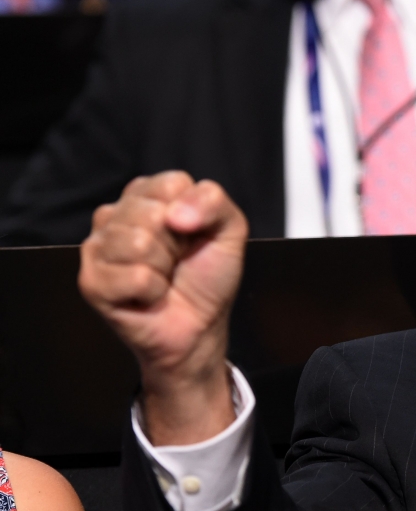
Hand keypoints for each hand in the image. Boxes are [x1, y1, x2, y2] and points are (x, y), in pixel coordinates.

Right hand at [79, 172, 248, 444]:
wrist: (199, 326)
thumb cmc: (209, 276)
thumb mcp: (229, 230)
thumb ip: (213, 201)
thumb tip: (174, 214)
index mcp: (147, 195)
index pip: (172, 183)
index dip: (195, 214)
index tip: (193, 235)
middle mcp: (115, 214)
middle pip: (153, 213)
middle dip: (177, 244)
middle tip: (176, 261)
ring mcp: (98, 247)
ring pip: (139, 243)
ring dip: (164, 268)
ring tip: (162, 277)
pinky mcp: (91, 281)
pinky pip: (135, 277)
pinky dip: (153, 291)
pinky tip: (149, 296)